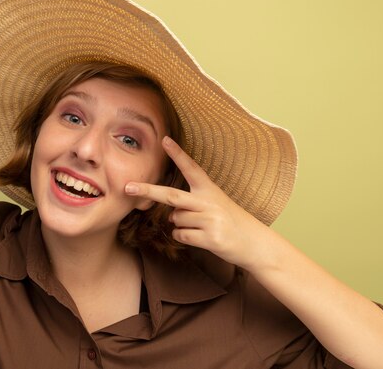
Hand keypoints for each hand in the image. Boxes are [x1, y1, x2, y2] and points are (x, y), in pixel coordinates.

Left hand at [125, 136, 272, 269]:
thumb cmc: (230, 221)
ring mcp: (209, 220)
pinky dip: (184, 237)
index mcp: (209, 190)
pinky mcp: (210, 237)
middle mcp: (208, 202)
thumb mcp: (214, 204)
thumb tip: (170, 213)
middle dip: (148, 191)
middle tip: (128, 187)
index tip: (164, 139)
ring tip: (201, 227)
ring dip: (181, 224)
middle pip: (171, 195)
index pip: (191, 168)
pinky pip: (181, 235)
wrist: (254, 242)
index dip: (178, 154)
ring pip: (175, 219)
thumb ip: (191, 204)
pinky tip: (201, 237)